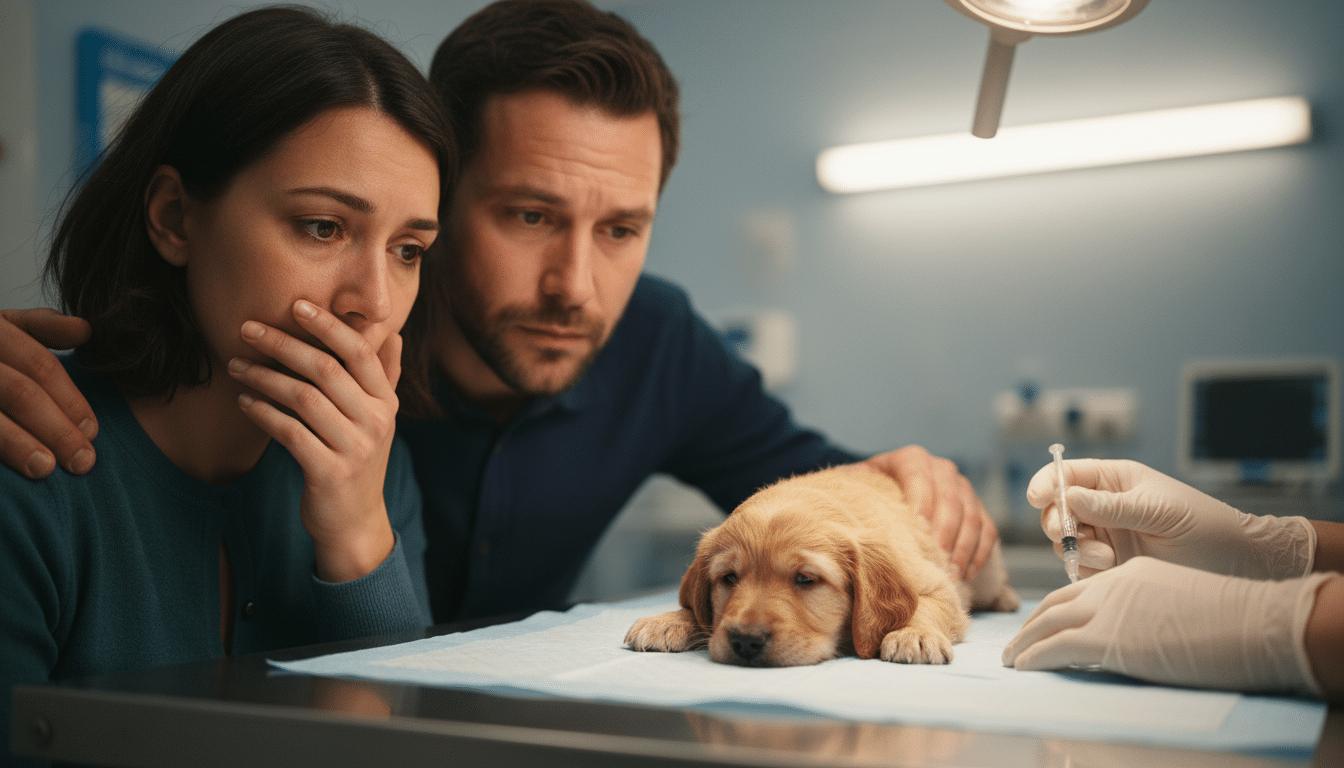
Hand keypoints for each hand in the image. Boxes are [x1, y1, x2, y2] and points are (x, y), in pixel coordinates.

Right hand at [0, 308, 98, 477]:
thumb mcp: (1, 326)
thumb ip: (41, 328)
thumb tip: (86, 330)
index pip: (40, 365)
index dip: (70, 399)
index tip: (93, 431)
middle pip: (20, 393)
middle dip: (57, 429)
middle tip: (83, 461)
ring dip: (18, 444)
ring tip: (45, 469)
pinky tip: (9, 475)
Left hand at [226, 300, 398, 582]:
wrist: (355, 521)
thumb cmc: (357, 461)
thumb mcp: (378, 419)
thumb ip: (384, 377)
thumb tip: (393, 334)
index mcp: (385, 403)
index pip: (359, 352)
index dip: (328, 325)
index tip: (295, 304)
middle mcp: (376, 421)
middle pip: (327, 369)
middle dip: (283, 344)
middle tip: (248, 328)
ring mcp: (354, 448)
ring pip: (303, 398)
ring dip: (264, 377)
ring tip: (236, 365)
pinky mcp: (329, 472)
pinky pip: (289, 432)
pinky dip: (263, 413)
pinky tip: (244, 402)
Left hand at [859, 445, 996, 578]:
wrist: (891, 496)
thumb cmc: (869, 495)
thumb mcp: (856, 485)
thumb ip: (847, 487)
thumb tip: (827, 501)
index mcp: (910, 459)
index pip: (919, 476)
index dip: (920, 503)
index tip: (915, 532)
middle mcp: (941, 469)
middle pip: (951, 498)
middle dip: (943, 532)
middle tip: (934, 560)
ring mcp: (963, 489)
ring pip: (972, 516)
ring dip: (962, 547)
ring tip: (949, 572)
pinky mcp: (978, 509)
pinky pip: (987, 530)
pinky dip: (978, 553)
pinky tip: (964, 574)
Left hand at [1003, 556, 1328, 696]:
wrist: (1252, 622)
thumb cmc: (1233, 619)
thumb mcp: (1180, 600)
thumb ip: (1150, 609)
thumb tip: (1141, 632)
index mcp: (1130, 575)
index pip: (1080, 589)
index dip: (1056, 607)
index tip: (1042, 623)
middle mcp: (1110, 586)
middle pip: (1055, 604)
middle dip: (1032, 624)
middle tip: (1016, 642)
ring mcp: (1106, 610)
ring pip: (1047, 624)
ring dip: (1024, 643)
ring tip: (1012, 658)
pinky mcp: (1105, 637)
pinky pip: (1055, 647)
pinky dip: (1034, 657)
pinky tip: (1023, 667)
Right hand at [1029, 458, 1314, 580]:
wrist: (1232, 564)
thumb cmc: (1202, 525)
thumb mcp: (1156, 509)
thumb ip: (1111, 505)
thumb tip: (1068, 496)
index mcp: (1114, 480)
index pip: (1066, 474)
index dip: (1046, 483)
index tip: (1039, 498)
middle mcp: (1102, 506)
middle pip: (1056, 509)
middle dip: (1056, 521)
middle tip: (1069, 534)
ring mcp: (1104, 536)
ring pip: (1064, 540)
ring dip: (1076, 548)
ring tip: (1107, 557)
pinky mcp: (1108, 565)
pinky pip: (1078, 565)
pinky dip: (1085, 567)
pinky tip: (1111, 568)